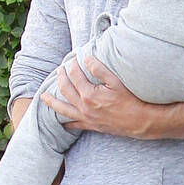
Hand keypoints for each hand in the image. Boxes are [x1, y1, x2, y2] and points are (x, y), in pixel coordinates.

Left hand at [41, 56, 155, 137]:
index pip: (75, 76)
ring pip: (63, 109)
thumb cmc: (130, 101)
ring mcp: (87, 118)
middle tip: (59, 71)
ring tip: (44, 97)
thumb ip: (99, 69)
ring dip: (52, 102)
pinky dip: (66, 123)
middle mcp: (84, 107)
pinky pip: (74, 125)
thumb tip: (86, 58)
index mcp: (89, 94)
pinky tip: (61, 122)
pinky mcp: (92, 126)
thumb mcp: (116, 82)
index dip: (73, 66)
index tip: (74, 59)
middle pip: (65, 90)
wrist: (139, 122)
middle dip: (61, 78)